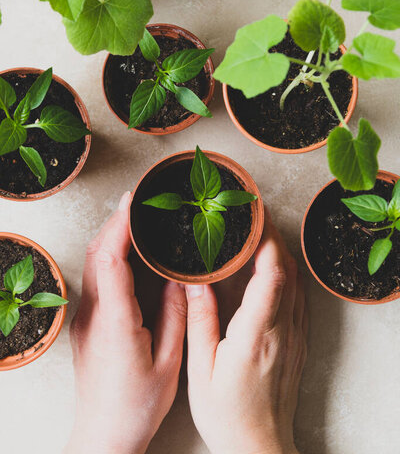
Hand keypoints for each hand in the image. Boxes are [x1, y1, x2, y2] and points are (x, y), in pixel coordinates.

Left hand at [65, 192, 186, 453]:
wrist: (103, 433)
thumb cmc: (137, 405)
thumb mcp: (169, 361)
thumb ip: (175, 315)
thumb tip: (178, 279)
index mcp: (117, 322)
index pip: (111, 259)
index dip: (120, 226)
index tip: (134, 203)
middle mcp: (95, 314)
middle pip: (96, 253)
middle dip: (115, 221)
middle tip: (136, 199)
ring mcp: (86, 318)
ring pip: (92, 262)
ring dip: (109, 235)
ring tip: (131, 216)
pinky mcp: (86, 323)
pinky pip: (94, 276)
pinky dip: (107, 253)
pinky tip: (124, 249)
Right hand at [185, 208, 307, 453]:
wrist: (259, 448)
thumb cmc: (227, 415)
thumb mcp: (202, 370)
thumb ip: (200, 321)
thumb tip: (195, 281)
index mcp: (256, 335)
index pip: (271, 276)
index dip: (266, 241)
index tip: (255, 216)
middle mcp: (282, 331)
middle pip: (288, 270)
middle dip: (273, 236)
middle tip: (254, 213)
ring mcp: (294, 336)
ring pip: (297, 280)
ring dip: (281, 251)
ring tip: (260, 231)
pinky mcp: (298, 342)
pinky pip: (299, 296)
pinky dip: (288, 272)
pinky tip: (274, 265)